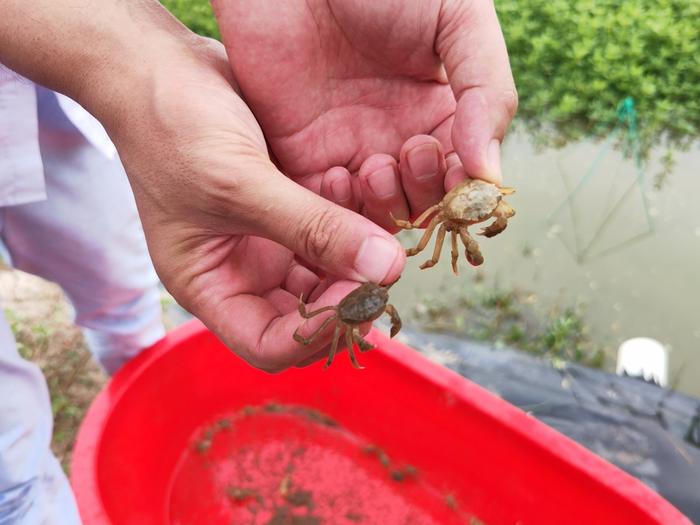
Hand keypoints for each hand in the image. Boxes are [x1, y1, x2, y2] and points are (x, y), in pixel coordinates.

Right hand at [0, 0, 405, 371]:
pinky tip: (357, 184)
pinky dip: (351, 218)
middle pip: (307, 318)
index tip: (358, 294)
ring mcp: (265, 242)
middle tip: (383, 265)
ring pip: (326, 276)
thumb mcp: (240, 184)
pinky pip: (330, 233)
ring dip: (354, 256)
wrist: (158, 69)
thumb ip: (313, 229)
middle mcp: (241, 273)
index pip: (270, 345)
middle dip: (347, 297)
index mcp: (211, 286)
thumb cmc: (172, 128)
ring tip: (371, 218)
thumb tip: (385, 270)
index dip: (317, 333)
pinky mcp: (286, 210)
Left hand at [212, 0, 516, 229]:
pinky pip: (324, 207)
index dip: (467, 187)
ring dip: (385, 204)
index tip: (463, 181)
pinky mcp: (303, 154)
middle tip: (412, 152)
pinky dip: (335, 210)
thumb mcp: (458, 19)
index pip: (464, 172)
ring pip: (378, 211)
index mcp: (443, 109)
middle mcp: (398, 136)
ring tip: (376, 164)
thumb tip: (489, 174)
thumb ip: (487, 91)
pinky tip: (340, 175)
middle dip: (426, 193)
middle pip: (424, 201)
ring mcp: (350, 148)